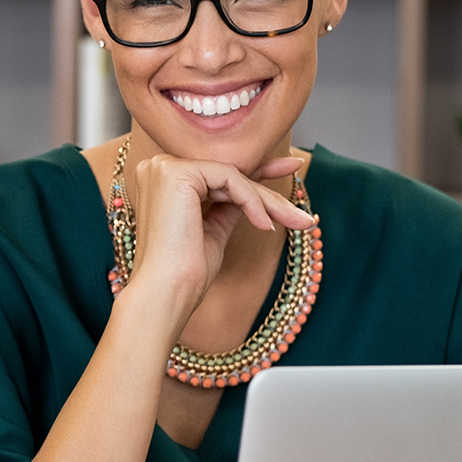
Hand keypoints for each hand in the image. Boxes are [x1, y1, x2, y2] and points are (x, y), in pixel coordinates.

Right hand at [124, 153, 315, 315]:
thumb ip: (229, 206)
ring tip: (294, 223)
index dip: (257, 173)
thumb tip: (256, 195)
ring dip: (266, 201)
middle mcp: (158, 168)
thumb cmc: (184, 273)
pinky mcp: (176, 173)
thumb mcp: (213, 231)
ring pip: (232, 176)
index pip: (218, 173)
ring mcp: (165, 168)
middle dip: (270, 193)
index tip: (290, 169)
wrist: (165, 294)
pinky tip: (264, 225)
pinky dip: (252, 201)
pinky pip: (229, 179)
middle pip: (228, 176)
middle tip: (303, 209)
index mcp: (163, 181)